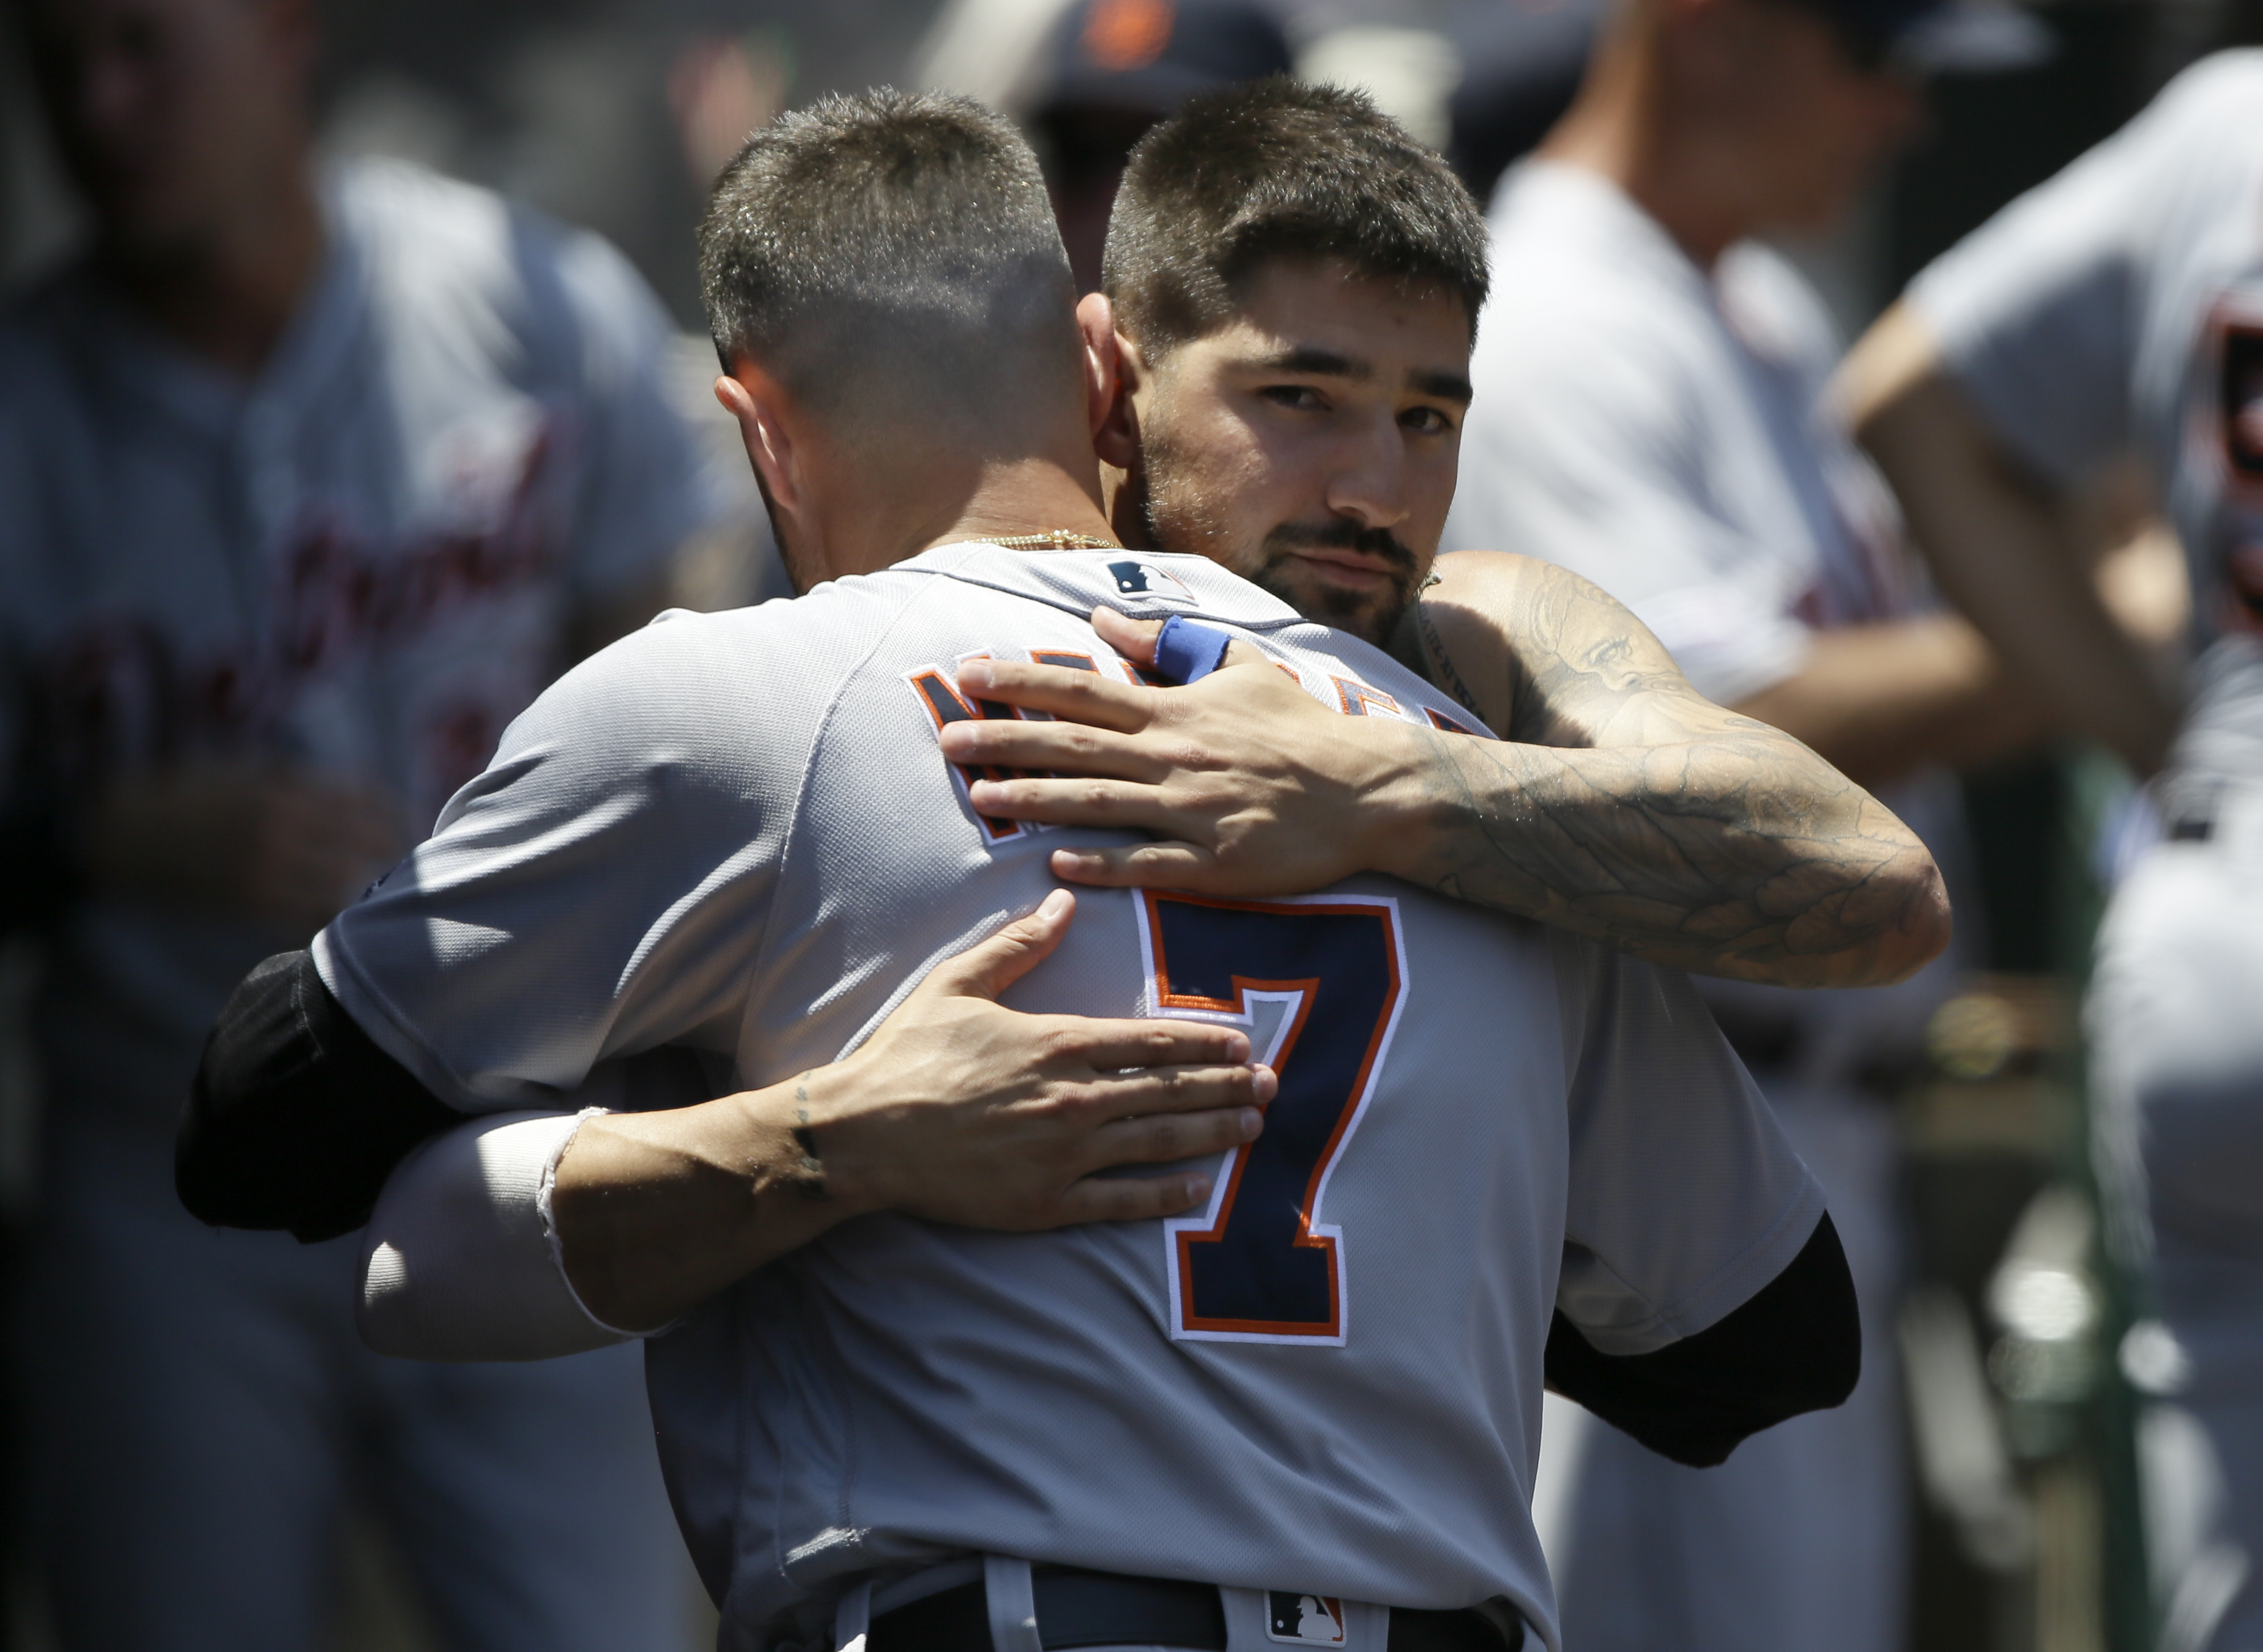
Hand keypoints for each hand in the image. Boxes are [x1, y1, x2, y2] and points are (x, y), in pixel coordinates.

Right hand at [85, 761, 404, 941]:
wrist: (129, 833)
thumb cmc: (197, 798)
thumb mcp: (251, 773)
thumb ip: (305, 784)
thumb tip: (369, 798)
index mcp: (285, 789)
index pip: (366, 802)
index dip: (397, 815)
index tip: (415, 824)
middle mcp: (282, 825)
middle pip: (366, 843)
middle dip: (397, 854)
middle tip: (416, 864)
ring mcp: (267, 866)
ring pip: (346, 882)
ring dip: (374, 889)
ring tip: (394, 895)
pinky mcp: (250, 902)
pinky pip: (310, 915)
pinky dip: (337, 918)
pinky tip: (353, 920)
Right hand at [805, 888, 1276, 1227]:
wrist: (864, 1134)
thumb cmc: (908, 1055)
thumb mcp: (959, 984)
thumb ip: (1018, 946)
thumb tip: (1063, 905)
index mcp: (1059, 1041)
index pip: (1155, 1039)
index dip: (1207, 1040)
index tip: (1244, 1041)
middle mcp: (1075, 1098)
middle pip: (1172, 1089)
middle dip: (1227, 1086)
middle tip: (1272, 1085)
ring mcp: (1065, 1155)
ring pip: (1160, 1141)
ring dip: (1213, 1131)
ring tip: (1252, 1126)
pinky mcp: (1047, 1203)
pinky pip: (1122, 1200)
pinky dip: (1167, 1193)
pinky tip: (1200, 1185)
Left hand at [942, 608, 1421, 895]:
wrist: (1367, 788)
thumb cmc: (1301, 729)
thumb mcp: (1239, 666)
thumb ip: (1168, 644)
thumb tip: (1104, 617)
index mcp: (1175, 711)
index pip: (1083, 689)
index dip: (1022, 682)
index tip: (968, 675)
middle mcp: (1173, 756)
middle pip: (1073, 745)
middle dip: (1005, 742)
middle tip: (948, 742)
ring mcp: (1191, 810)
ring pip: (1098, 804)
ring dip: (1034, 801)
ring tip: (980, 800)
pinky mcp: (1214, 862)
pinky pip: (1147, 864)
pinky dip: (1101, 865)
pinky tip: (1057, 866)